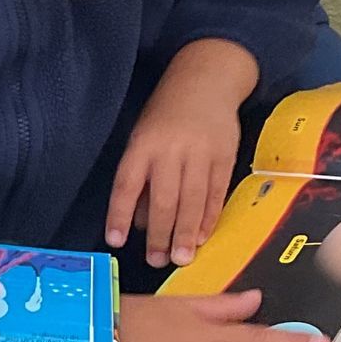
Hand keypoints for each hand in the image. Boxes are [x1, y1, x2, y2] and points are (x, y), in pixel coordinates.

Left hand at [106, 39, 257, 266]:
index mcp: (143, 143)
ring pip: (191, 201)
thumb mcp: (143, 136)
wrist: (207, 79)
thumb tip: (139, 222)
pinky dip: (208, 218)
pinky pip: (215, 194)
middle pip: (163, 199)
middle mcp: (170, 149)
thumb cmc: (167, 114)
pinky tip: (202, 237)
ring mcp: (200, 153)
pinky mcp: (224, 156)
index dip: (120, 214)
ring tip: (181, 258)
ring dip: (185, 233)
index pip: (127, 184)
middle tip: (156, 262)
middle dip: (159, 234)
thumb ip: (141, 177)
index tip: (116, 241)